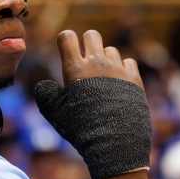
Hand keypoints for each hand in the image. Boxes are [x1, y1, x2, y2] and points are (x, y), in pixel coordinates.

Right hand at [34, 29, 150, 178]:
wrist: (114, 143)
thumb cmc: (81, 129)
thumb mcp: (55, 113)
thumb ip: (45, 95)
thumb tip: (45, 85)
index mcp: (75, 68)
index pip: (67, 37)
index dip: (65, 41)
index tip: (66, 50)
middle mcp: (97, 63)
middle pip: (92, 35)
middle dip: (86, 44)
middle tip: (85, 61)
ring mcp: (118, 69)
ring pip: (110, 50)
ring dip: (105, 59)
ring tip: (102, 79)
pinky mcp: (134, 79)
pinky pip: (128, 62)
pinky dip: (123, 69)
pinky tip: (119, 84)